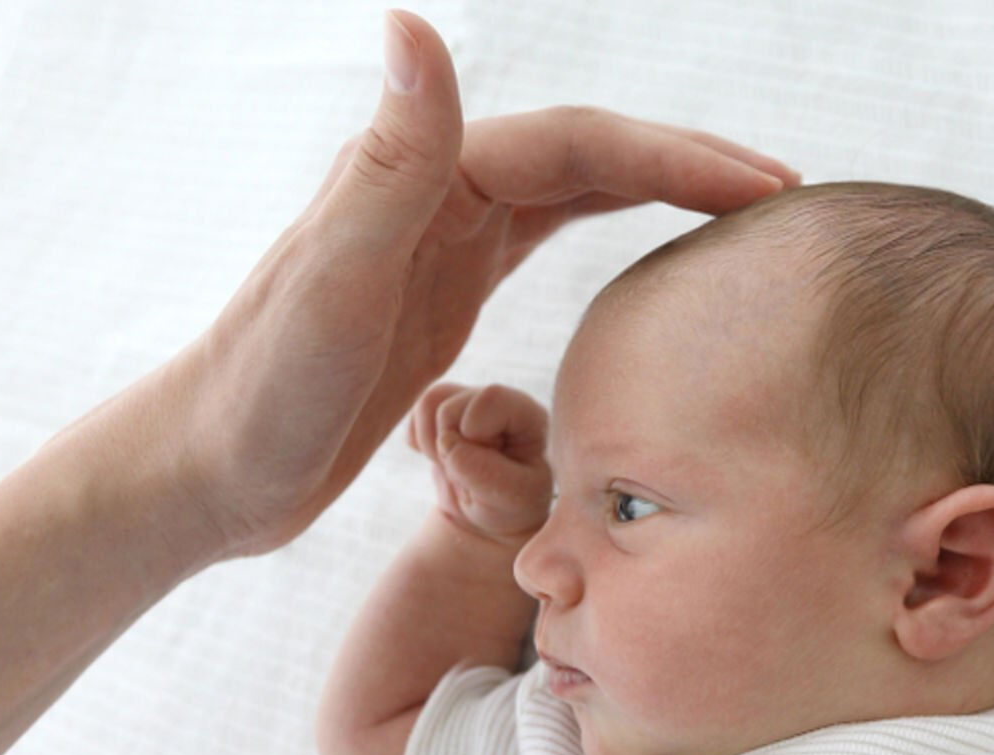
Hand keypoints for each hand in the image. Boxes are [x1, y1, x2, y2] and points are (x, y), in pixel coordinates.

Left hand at [148, 9, 796, 560]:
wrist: (208, 471)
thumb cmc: (261, 390)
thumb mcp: (332, 279)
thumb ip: (388, 161)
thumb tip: (414, 23)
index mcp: (424, 178)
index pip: (578, 146)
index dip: (677, 157)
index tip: (767, 187)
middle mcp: (436, 192)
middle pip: (590, 156)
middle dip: (690, 166)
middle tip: (785, 196)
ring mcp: (441, 240)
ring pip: (576, 191)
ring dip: (659, 190)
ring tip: (743, 213)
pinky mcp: (442, 291)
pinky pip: (549, 237)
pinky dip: (612, 230)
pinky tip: (649, 255)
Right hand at [408, 382, 551, 543]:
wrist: (489, 513)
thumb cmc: (510, 505)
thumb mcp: (511, 497)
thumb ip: (485, 472)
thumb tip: (446, 441)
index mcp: (530, 414)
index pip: (491, 398)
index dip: (476, 434)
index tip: (490, 465)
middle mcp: (501, 399)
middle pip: (450, 406)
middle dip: (450, 449)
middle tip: (469, 474)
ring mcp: (471, 400)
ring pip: (429, 403)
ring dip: (432, 445)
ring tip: (455, 467)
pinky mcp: (444, 407)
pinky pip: (416, 409)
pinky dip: (419, 441)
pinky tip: (441, 459)